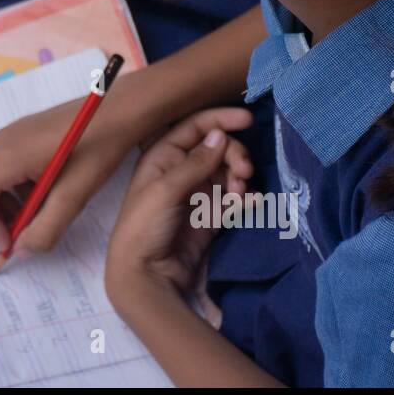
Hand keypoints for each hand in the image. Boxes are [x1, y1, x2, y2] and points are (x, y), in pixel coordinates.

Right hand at [0, 88, 139, 256]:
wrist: (122, 108)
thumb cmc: (100, 147)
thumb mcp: (73, 196)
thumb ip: (44, 230)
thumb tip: (21, 252)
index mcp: (6, 156)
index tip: (17, 242)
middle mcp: (1, 144)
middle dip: (4, 219)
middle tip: (36, 230)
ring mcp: (11, 136)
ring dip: (17, 205)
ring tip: (52, 208)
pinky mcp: (23, 134)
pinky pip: (10, 169)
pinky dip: (24, 188)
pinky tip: (55, 189)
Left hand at [105, 107, 253, 302]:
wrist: (147, 275)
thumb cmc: (144, 226)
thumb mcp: (165, 190)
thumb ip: (195, 162)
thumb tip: (220, 135)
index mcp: (162, 156)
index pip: (195, 126)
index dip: (220, 119)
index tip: (248, 120)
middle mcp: (181, 170)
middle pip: (217, 148)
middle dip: (235, 154)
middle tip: (244, 170)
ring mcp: (198, 193)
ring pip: (228, 172)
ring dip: (239, 176)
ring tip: (239, 192)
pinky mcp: (211, 215)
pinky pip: (234, 198)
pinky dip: (244, 197)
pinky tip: (248, 203)